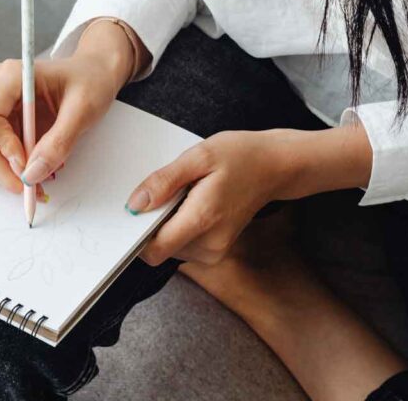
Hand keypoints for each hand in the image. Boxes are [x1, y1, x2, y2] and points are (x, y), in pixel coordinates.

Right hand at [0, 19, 146, 191]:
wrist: (92, 74)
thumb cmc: (89, 82)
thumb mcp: (83, 110)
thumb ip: (58, 143)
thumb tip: (32, 175)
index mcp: (11, 77)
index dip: (3, 146)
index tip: (26, 163)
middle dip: (3, 169)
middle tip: (32, 186)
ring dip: (2, 173)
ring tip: (35, 179)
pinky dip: (6, 169)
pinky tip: (31, 169)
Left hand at [129, 124, 372, 265]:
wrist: (275, 167)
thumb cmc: (240, 156)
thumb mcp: (199, 156)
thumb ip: (165, 181)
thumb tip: (134, 205)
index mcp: (203, 219)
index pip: (155, 250)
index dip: (136, 235)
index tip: (132, 212)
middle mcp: (209, 244)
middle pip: (159, 248)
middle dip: (152, 224)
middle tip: (165, 191)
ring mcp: (214, 251)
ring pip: (170, 247)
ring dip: (166, 224)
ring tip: (183, 193)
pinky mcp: (215, 250)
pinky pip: (182, 244)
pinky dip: (178, 226)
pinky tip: (190, 202)